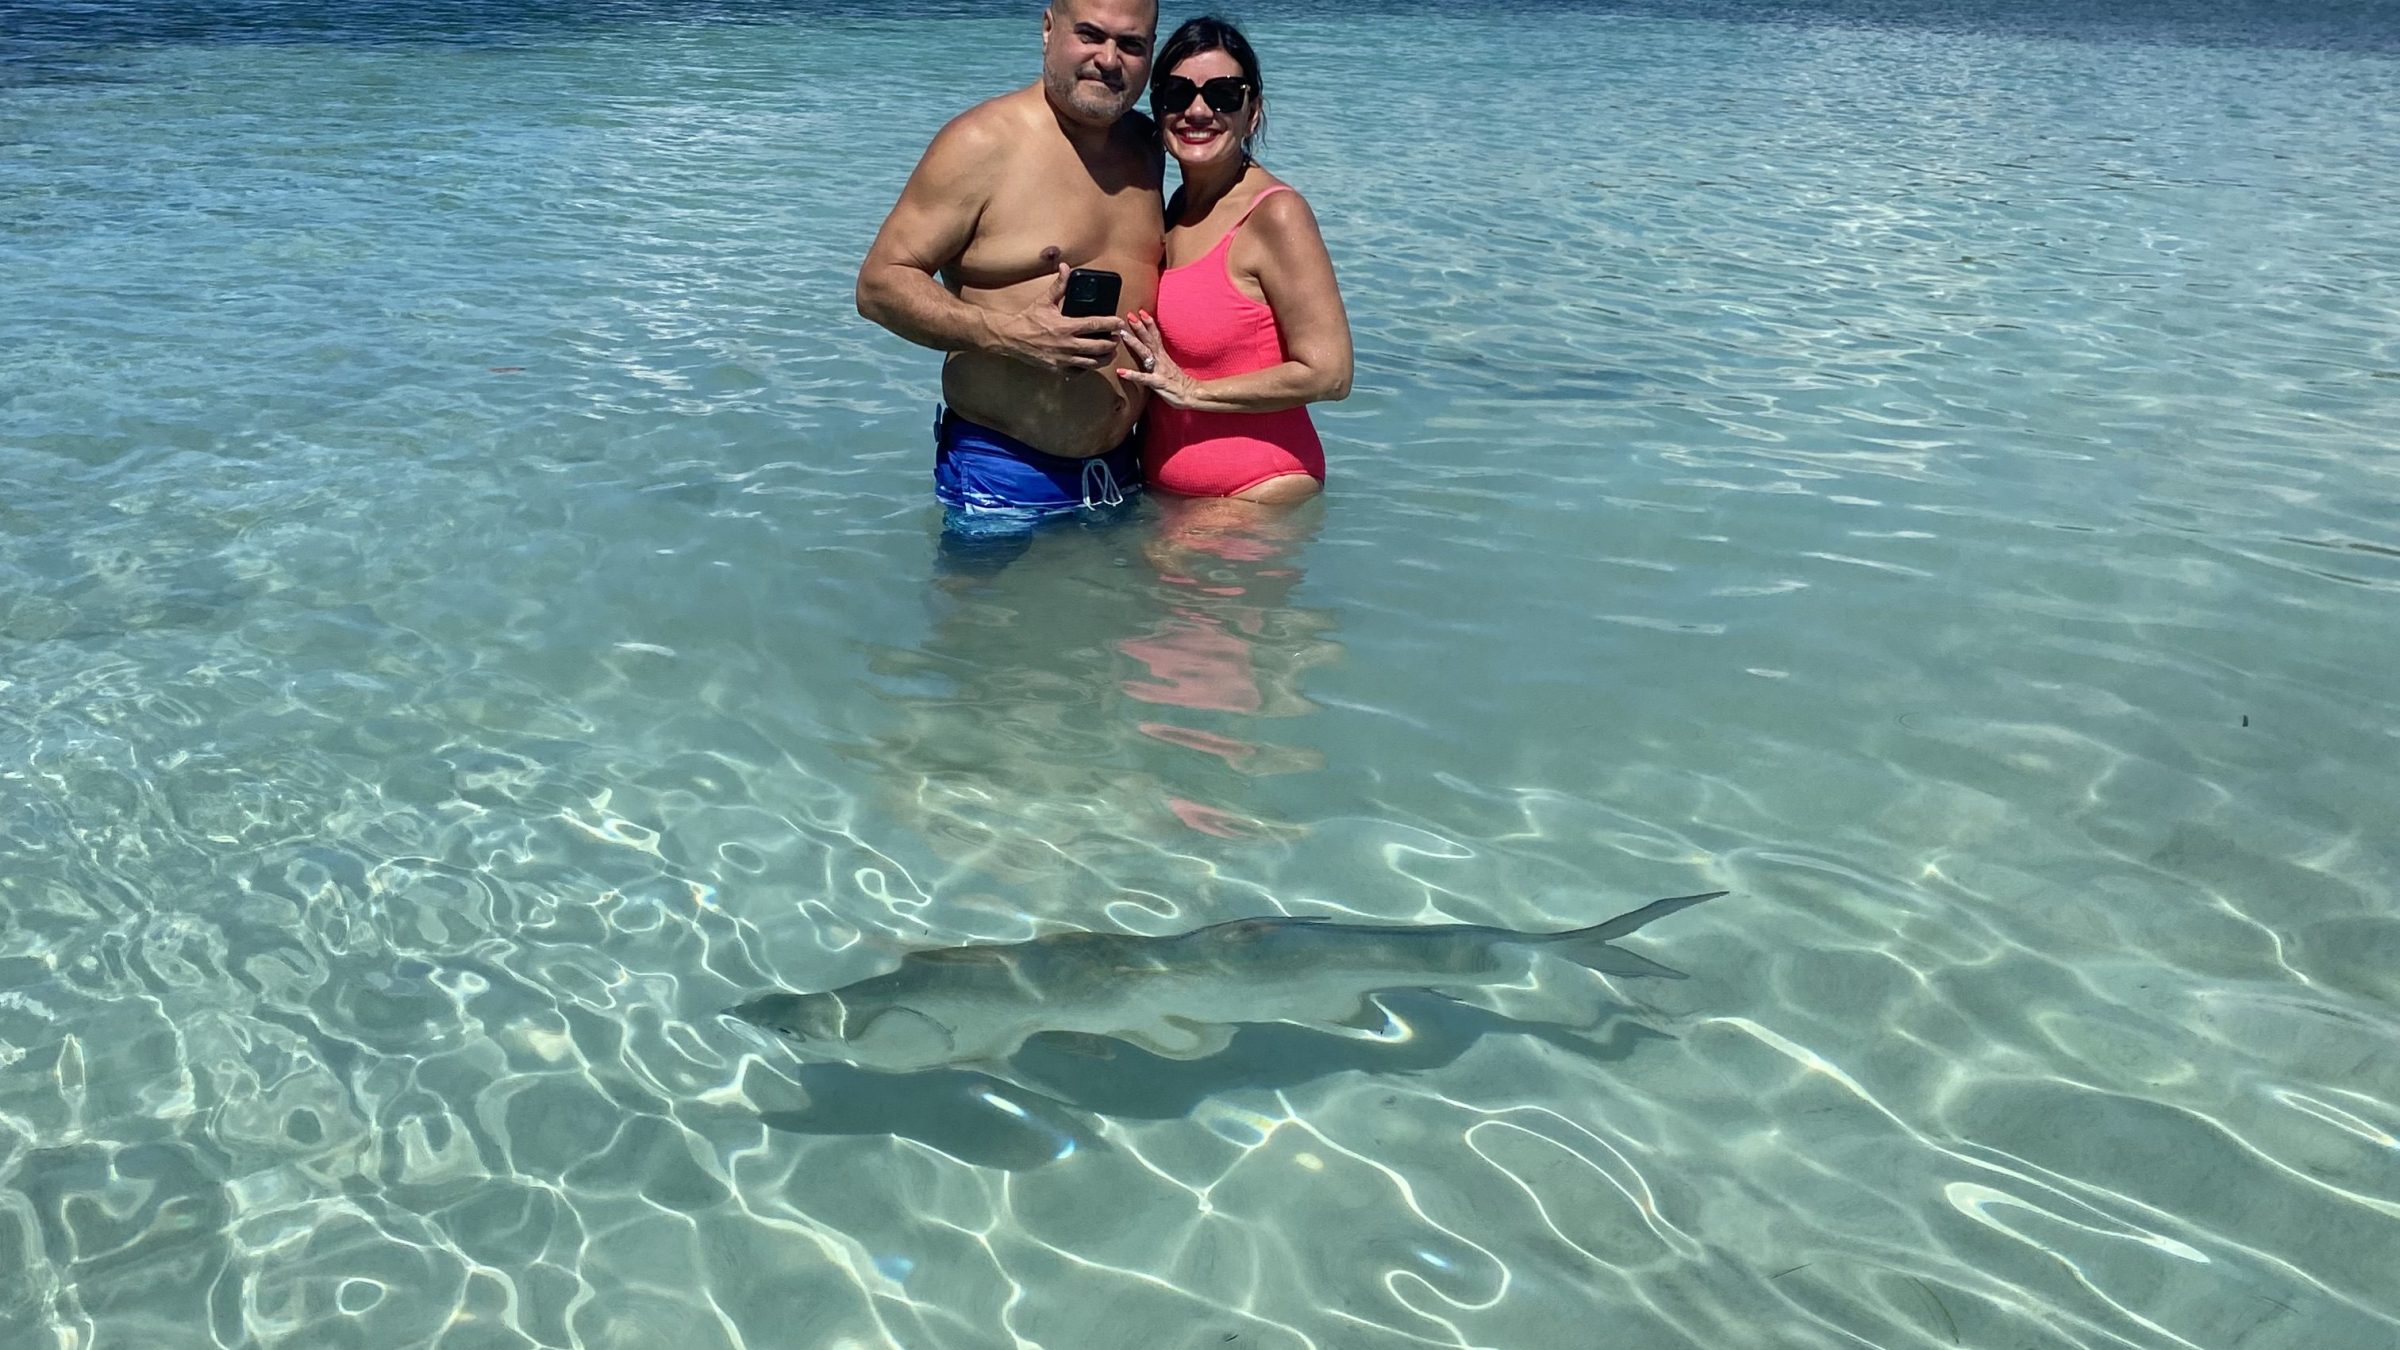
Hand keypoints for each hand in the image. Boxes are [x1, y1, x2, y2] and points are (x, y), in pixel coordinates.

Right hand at [995, 265, 1125, 371]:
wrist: (1011, 339)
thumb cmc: (1028, 319)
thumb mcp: (1045, 301)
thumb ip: (1059, 285)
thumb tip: (1065, 267)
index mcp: (1065, 327)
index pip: (1095, 325)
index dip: (1110, 324)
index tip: (1119, 323)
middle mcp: (1067, 345)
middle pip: (1099, 347)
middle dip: (1112, 343)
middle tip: (1117, 338)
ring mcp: (1064, 359)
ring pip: (1092, 363)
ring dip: (1105, 357)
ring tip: (1110, 351)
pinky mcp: (1059, 368)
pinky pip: (1079, 371)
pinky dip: (1088, 368)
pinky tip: (1092, 361)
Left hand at [1115, 310, 1204, 408]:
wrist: (1192, 395)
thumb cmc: (1179, 384)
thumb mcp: (1168, 368)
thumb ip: (1159, 361)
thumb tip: (1151, 355)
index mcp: (1163, 356)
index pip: (1156, 336)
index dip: (1149, 323)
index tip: (1141, 312)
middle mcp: (1161, 360)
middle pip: (1149, 340)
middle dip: (1139, 327)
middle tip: (1129, 315)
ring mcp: (1159, 370)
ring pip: (1146, 353)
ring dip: (1134, 343)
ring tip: (1122, 335)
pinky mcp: (1158, 383)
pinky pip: (1144, 378)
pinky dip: (1132, 375)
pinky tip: (1121, 372)